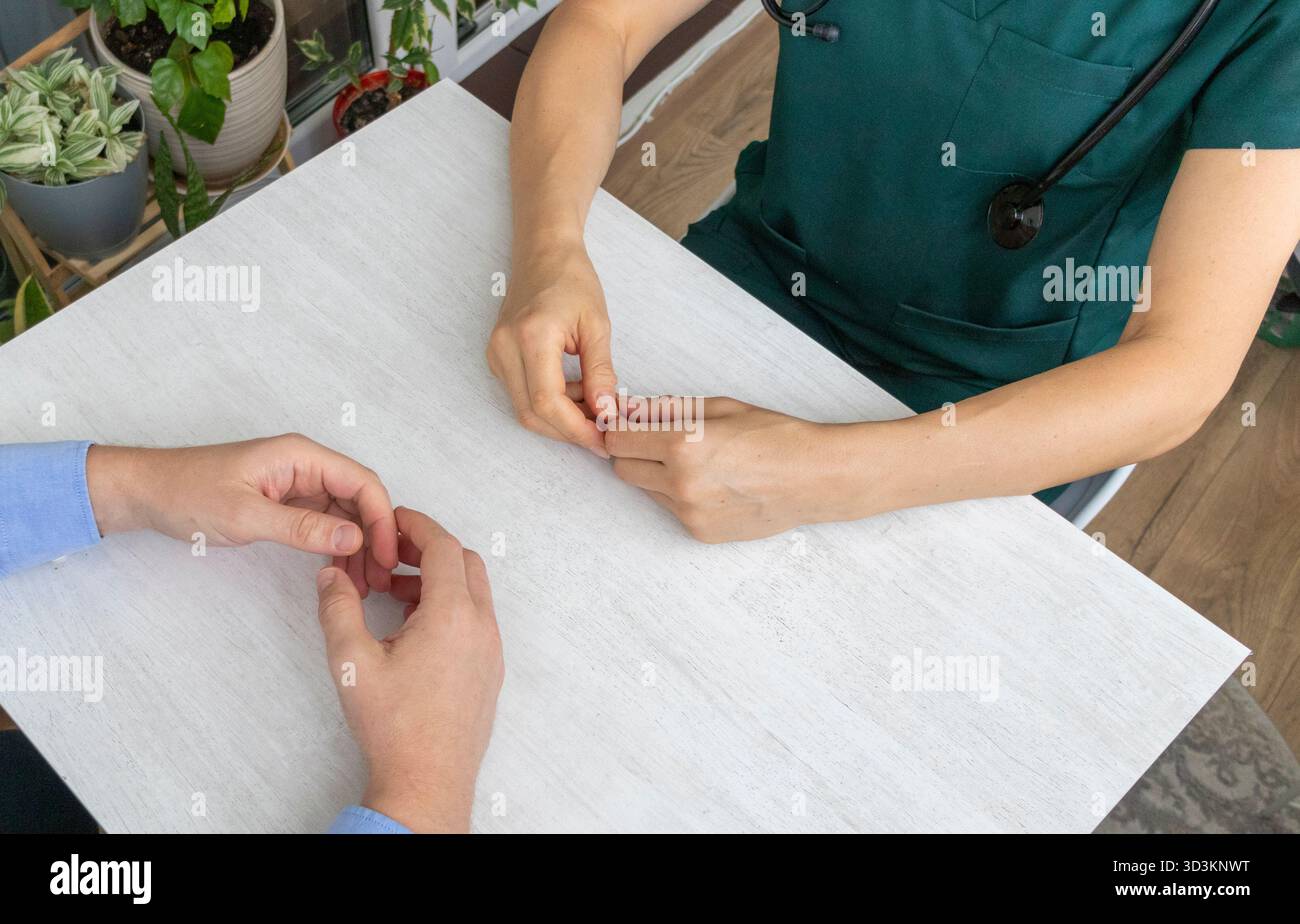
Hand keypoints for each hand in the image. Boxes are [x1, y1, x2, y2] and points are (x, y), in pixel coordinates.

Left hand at [85, 434, 398, 594]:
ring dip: (358, 545)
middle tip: (379, 578)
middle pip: (360, 498)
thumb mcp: (246, 515)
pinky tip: (339, 569)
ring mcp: (297, 484)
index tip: (386, 556)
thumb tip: (354, 537)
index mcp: (301, 456)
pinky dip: (336, 545)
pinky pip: (324, 522)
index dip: (381, 519)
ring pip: (346, 513)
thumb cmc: (186, 493)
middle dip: (374, 536)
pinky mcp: (286, 502)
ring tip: (362, 582)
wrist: (144, 493)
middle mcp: (305, 465)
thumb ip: (303, 527)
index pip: (362, 482)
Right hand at [315, 507, 503, 833]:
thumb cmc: (395, 726)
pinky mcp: (490, 669)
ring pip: (473, 590)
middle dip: (429, 547)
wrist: (427, 780)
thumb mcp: (350, 662)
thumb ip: (338, 608)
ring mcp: (491, 648)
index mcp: (452, 615)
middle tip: (391, 552)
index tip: (392, 520)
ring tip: (394, 592)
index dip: (416, 524)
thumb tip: (331, 576)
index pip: (443, 545)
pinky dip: (450, 604)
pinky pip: (477, 618)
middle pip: (464, 561)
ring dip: (438, 578)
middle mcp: (481, 625)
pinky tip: (413, 625)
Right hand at [486, 244, 616, 457]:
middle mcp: (505, 348)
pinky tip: (575, 390)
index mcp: (532, 336)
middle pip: (532, 413)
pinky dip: (550, 403)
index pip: (548, 402)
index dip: (575, 429)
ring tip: (593, 401)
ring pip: (525, 409)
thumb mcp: (597, 326)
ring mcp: (496, 354)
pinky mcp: (497, 358)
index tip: (602, 439)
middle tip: (601, 432)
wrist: (544, 254)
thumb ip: (601, 373)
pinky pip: (522, 395)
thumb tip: (606, 413)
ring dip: (561, 417)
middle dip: (568, 430)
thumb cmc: (573, 281)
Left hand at [606, 397, 866, 542]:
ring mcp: (689, 512)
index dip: (619, 429)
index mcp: (682, 445)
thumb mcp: (720, 408)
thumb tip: (630, 409)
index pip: (617, 439)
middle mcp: (680, 483)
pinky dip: (680, 496)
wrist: (814, 478)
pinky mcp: (700, 532)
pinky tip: (714, 484)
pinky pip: (671, 509)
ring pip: (646, 490)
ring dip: (656, 474)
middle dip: (632, 452)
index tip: (627, 424)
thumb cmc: (774, 436)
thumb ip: (668, 409)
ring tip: (698, 462)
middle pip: (622, 468)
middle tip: (659, 441)